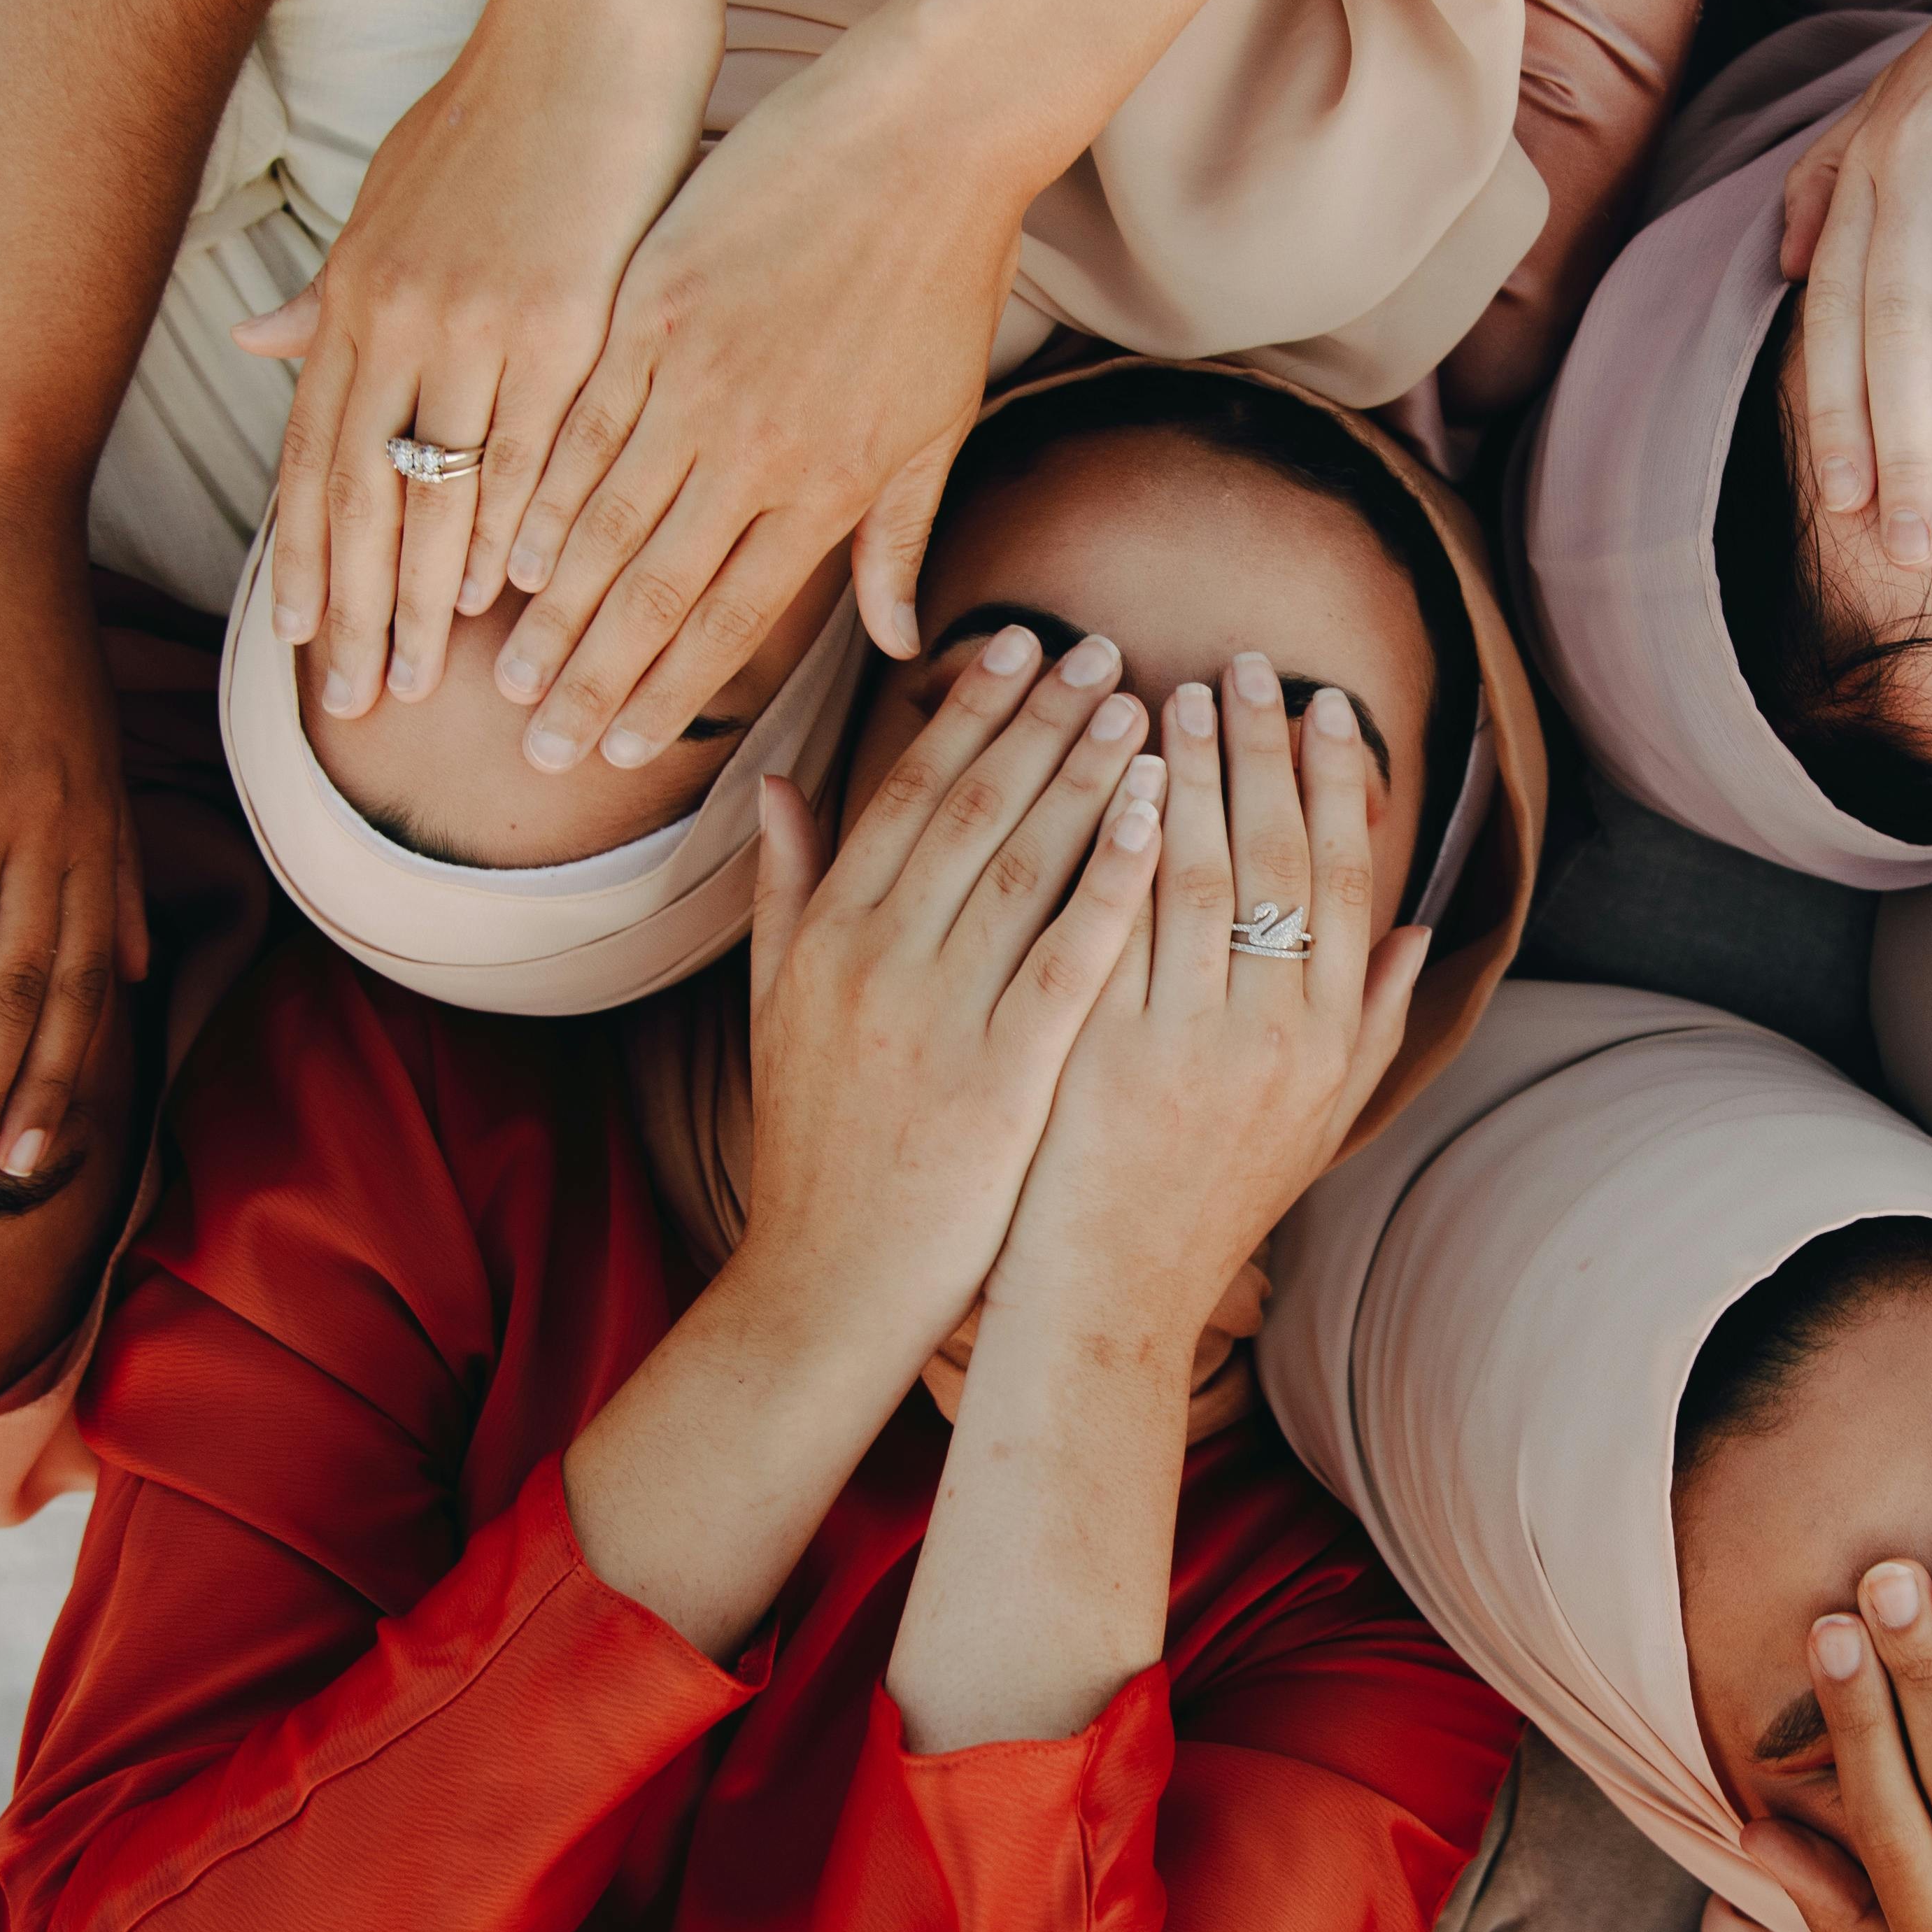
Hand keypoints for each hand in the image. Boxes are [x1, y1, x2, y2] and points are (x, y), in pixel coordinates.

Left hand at [243, 0, 718, 724]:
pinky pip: (525, 448)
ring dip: (421, 598)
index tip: (302, 641)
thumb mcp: (392, 193)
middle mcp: (400, 317)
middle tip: (349, 701)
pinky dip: (507, 529)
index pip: (314, 454)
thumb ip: (333, 284)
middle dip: (351, 607)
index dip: (303, 555)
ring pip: (435, 490)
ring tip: (417, 682)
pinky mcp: (564, 319)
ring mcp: (478, 322)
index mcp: (359, 294)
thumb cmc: (499, 110)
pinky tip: (498, 598)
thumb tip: (261, 337)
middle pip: (359, 492)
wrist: (591, 25)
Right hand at [461, 44, 1023, 776]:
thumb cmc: (945, 275)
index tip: (620, 750)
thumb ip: (901, 537)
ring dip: (551, 608)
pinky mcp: (653, 306)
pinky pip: (582, 421)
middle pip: (655, 591)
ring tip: (502, 673)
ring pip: (605, 519)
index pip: (731, 618)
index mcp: (828, 484)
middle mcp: (758, 449)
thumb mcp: (942, 419)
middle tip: (538, 750)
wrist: (926, 137)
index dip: (669, 692)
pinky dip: (540, 491)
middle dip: (591, 681)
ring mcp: (697, 377)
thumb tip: (898, 643)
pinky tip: (502, 547)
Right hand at [733, 628, 1165, 1373]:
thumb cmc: (815, 1149)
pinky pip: (1065, 962)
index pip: (907, 792)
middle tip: (1106, 651)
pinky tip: (1158, 824)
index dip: (971, 713)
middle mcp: (873, 957)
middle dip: (1041, 720)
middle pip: (971, 809)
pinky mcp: (997, 1079)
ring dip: (1086, 779)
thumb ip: (783, 891)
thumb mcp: (773, 1008)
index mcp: (824, 933)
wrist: (822, 1286)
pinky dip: (1111, 884)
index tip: (1023, 645)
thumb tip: (778, 785)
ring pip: (1020, 866)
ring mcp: (934, 1016)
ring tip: (1144, 710)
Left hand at [984, 654, 1428, 1358]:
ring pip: (1209, 874)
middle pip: (1286, 857)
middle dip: (1267, 749)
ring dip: (1197, 772)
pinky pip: (1128, 926)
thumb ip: (1374, 1024)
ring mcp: (1199, 1046)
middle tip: (1242, 663)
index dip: (1338, 783)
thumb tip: (1420, 932)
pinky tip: (1116, 779)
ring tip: (1170, 691)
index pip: (1351, 880)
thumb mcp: (1315, 1125)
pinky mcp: (1115, 1056)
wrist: (1112, 1302)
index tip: (1322, 704)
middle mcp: (1282, 1038)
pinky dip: (1129, 844)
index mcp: (1334, 1043)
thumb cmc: (1204, 1206)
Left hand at [1779, 0, 1931, 565]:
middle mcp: (1927, 147)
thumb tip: (1788, 260)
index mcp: (1878, 150)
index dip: (1841, 412)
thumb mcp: (1912, 92)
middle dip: (1903, 452)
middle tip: (1916, 554)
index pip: (1840, 305)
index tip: (1849, 509)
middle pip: (1901, 326)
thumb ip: (1842, 174)